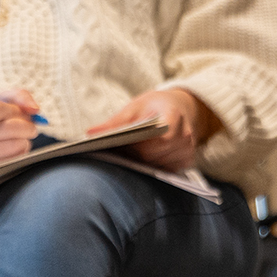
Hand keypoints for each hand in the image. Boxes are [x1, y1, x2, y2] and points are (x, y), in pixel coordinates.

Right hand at [0, 87, 42, 175]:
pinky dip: (21, 151)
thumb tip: (35, 109)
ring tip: (19, 136)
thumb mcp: (2, 100)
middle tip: (28, 124)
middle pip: (10, 127)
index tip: (18, 110)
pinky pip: (16, 159)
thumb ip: (20, 97)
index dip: (14, 109)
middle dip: (27, 124)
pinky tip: (13, 147)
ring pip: (16, 144)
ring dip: (25, 139)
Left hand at [88, 87, 219, 172]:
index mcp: (174, 116)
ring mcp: (187, 151)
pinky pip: (165, 171)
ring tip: (132, 152)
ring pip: (158, 166)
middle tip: (122, 148)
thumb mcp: (135, 107)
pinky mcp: (186, 162)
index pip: (159, 138)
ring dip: (142, 162)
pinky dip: (152, 166)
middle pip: (154, 155)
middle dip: (135, 154)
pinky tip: (144, 159)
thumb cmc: (154, 106)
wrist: (179, 106)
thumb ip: (115, 122)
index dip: (140, 144)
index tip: (123, 143)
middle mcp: (185, 135)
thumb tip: (89, 133)